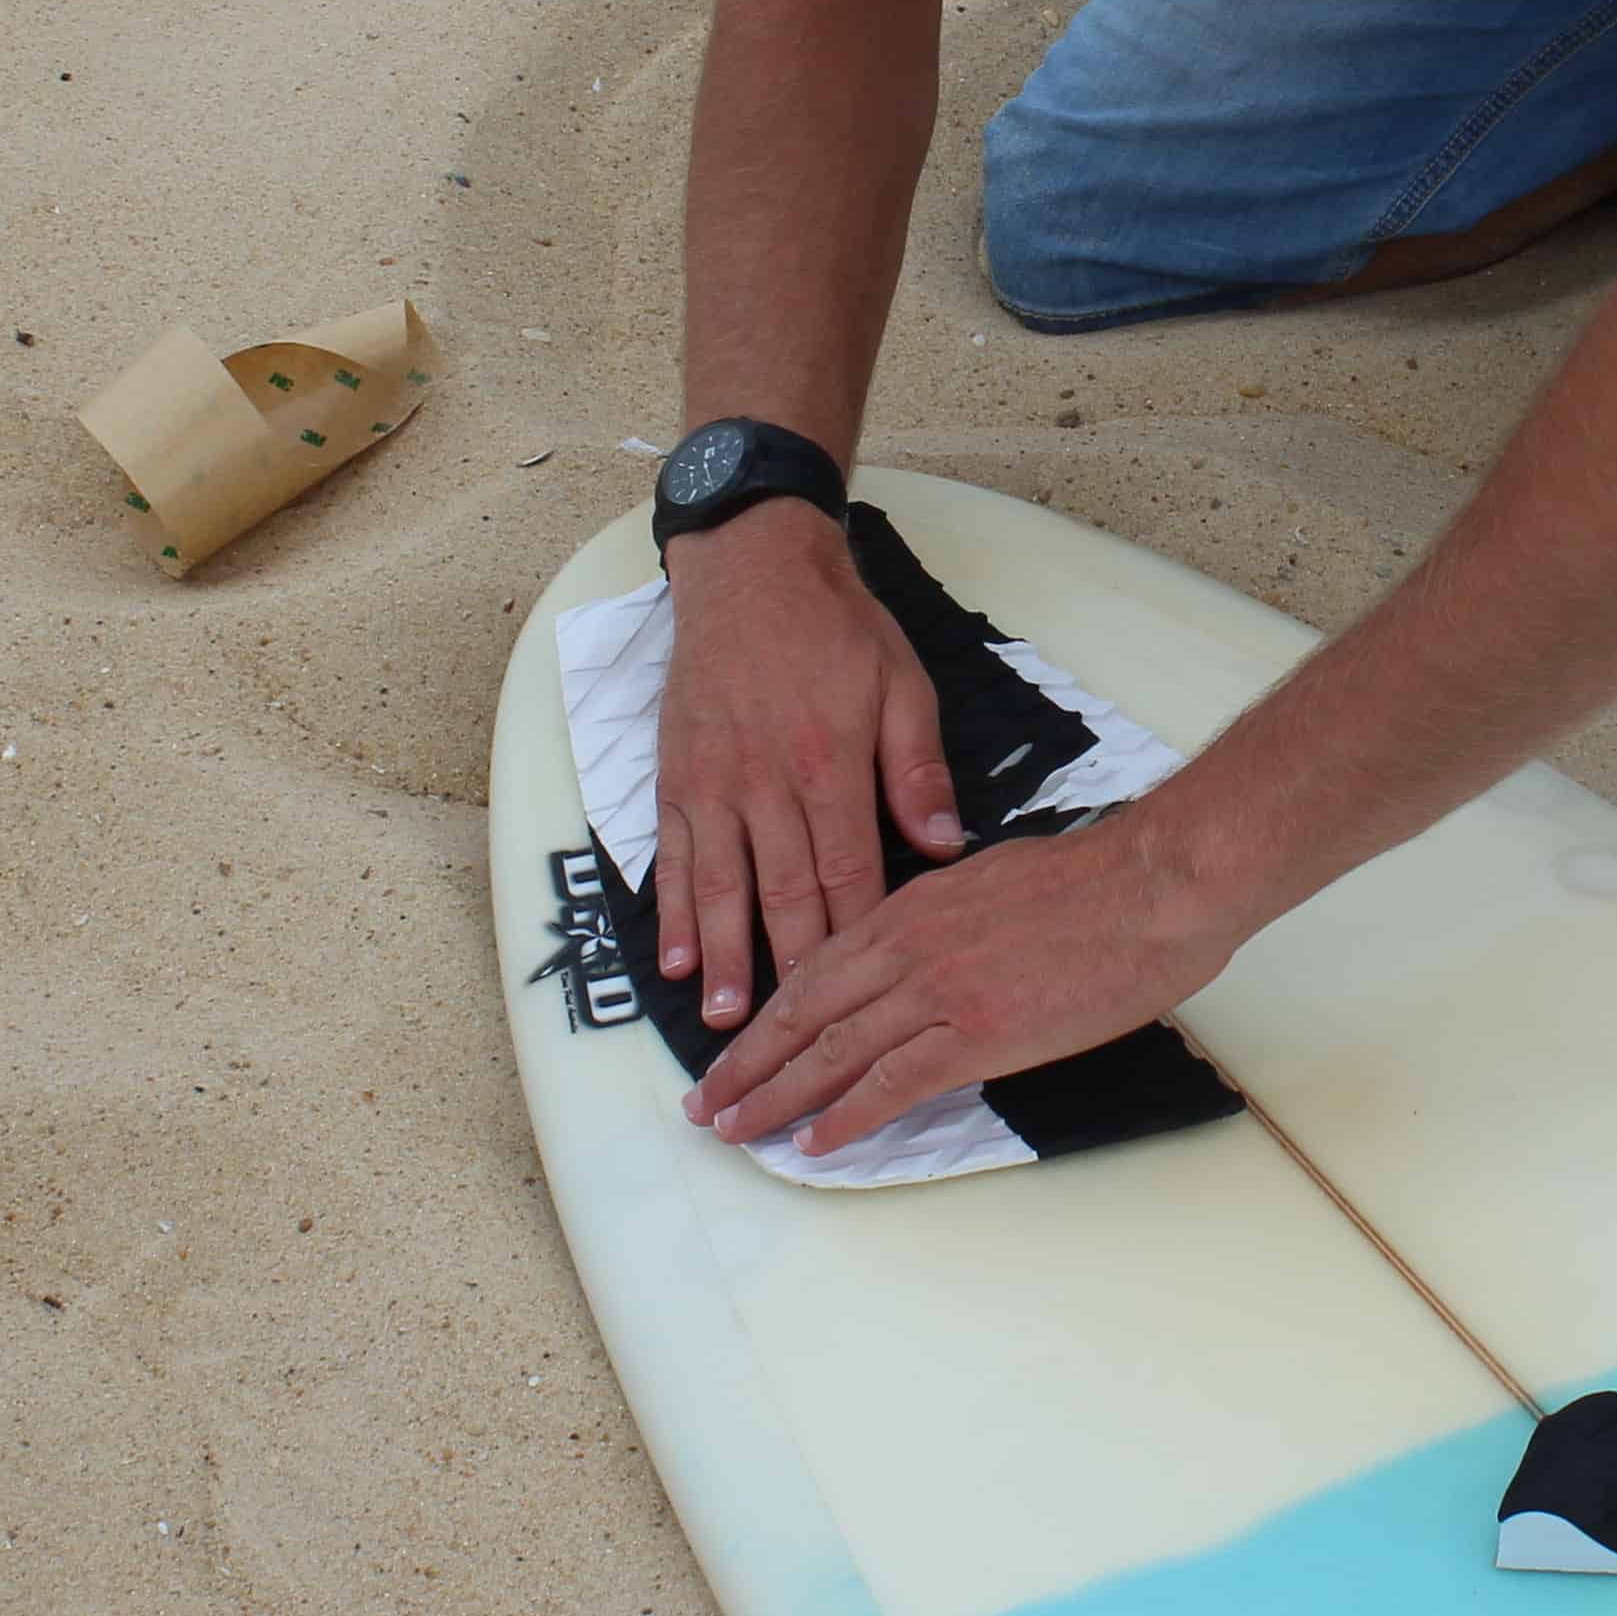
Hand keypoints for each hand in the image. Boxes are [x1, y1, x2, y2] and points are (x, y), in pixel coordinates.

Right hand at [651, 503, 962, 1036]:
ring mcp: (715, 782)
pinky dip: (674, 911)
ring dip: (724, 958)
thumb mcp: (902, 684)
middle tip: (792, 1047)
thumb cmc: (836, 628)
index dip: (855, 945)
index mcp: (831, 764)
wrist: (751, 567)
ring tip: (727, 1023)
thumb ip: (916, 770)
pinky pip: (673, 855)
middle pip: (782, 896)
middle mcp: (767, 782)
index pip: (848, 875)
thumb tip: (943, 847)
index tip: (865, 1005)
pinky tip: (676, 960)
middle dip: (788, 976)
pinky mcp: (677, 775)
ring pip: (720, 886)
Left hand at [689, 806, 1248, 1157]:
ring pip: (832, 1049)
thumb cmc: (1099, 883)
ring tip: (735, 1131)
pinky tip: (814, 1141)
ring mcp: (938, 989)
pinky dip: (847, 1114)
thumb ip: (949, 922)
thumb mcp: (996, 883)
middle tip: (703, 1105)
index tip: (735, 1048)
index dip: (769, 1017)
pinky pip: (892, 1081)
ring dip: (776, 1097)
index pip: (817, 970)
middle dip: (746, 1064)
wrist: (1155, 883)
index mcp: (912, 907)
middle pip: (804, 1012)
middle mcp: (908, 946)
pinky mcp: (977, 1031)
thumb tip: (935, 957)